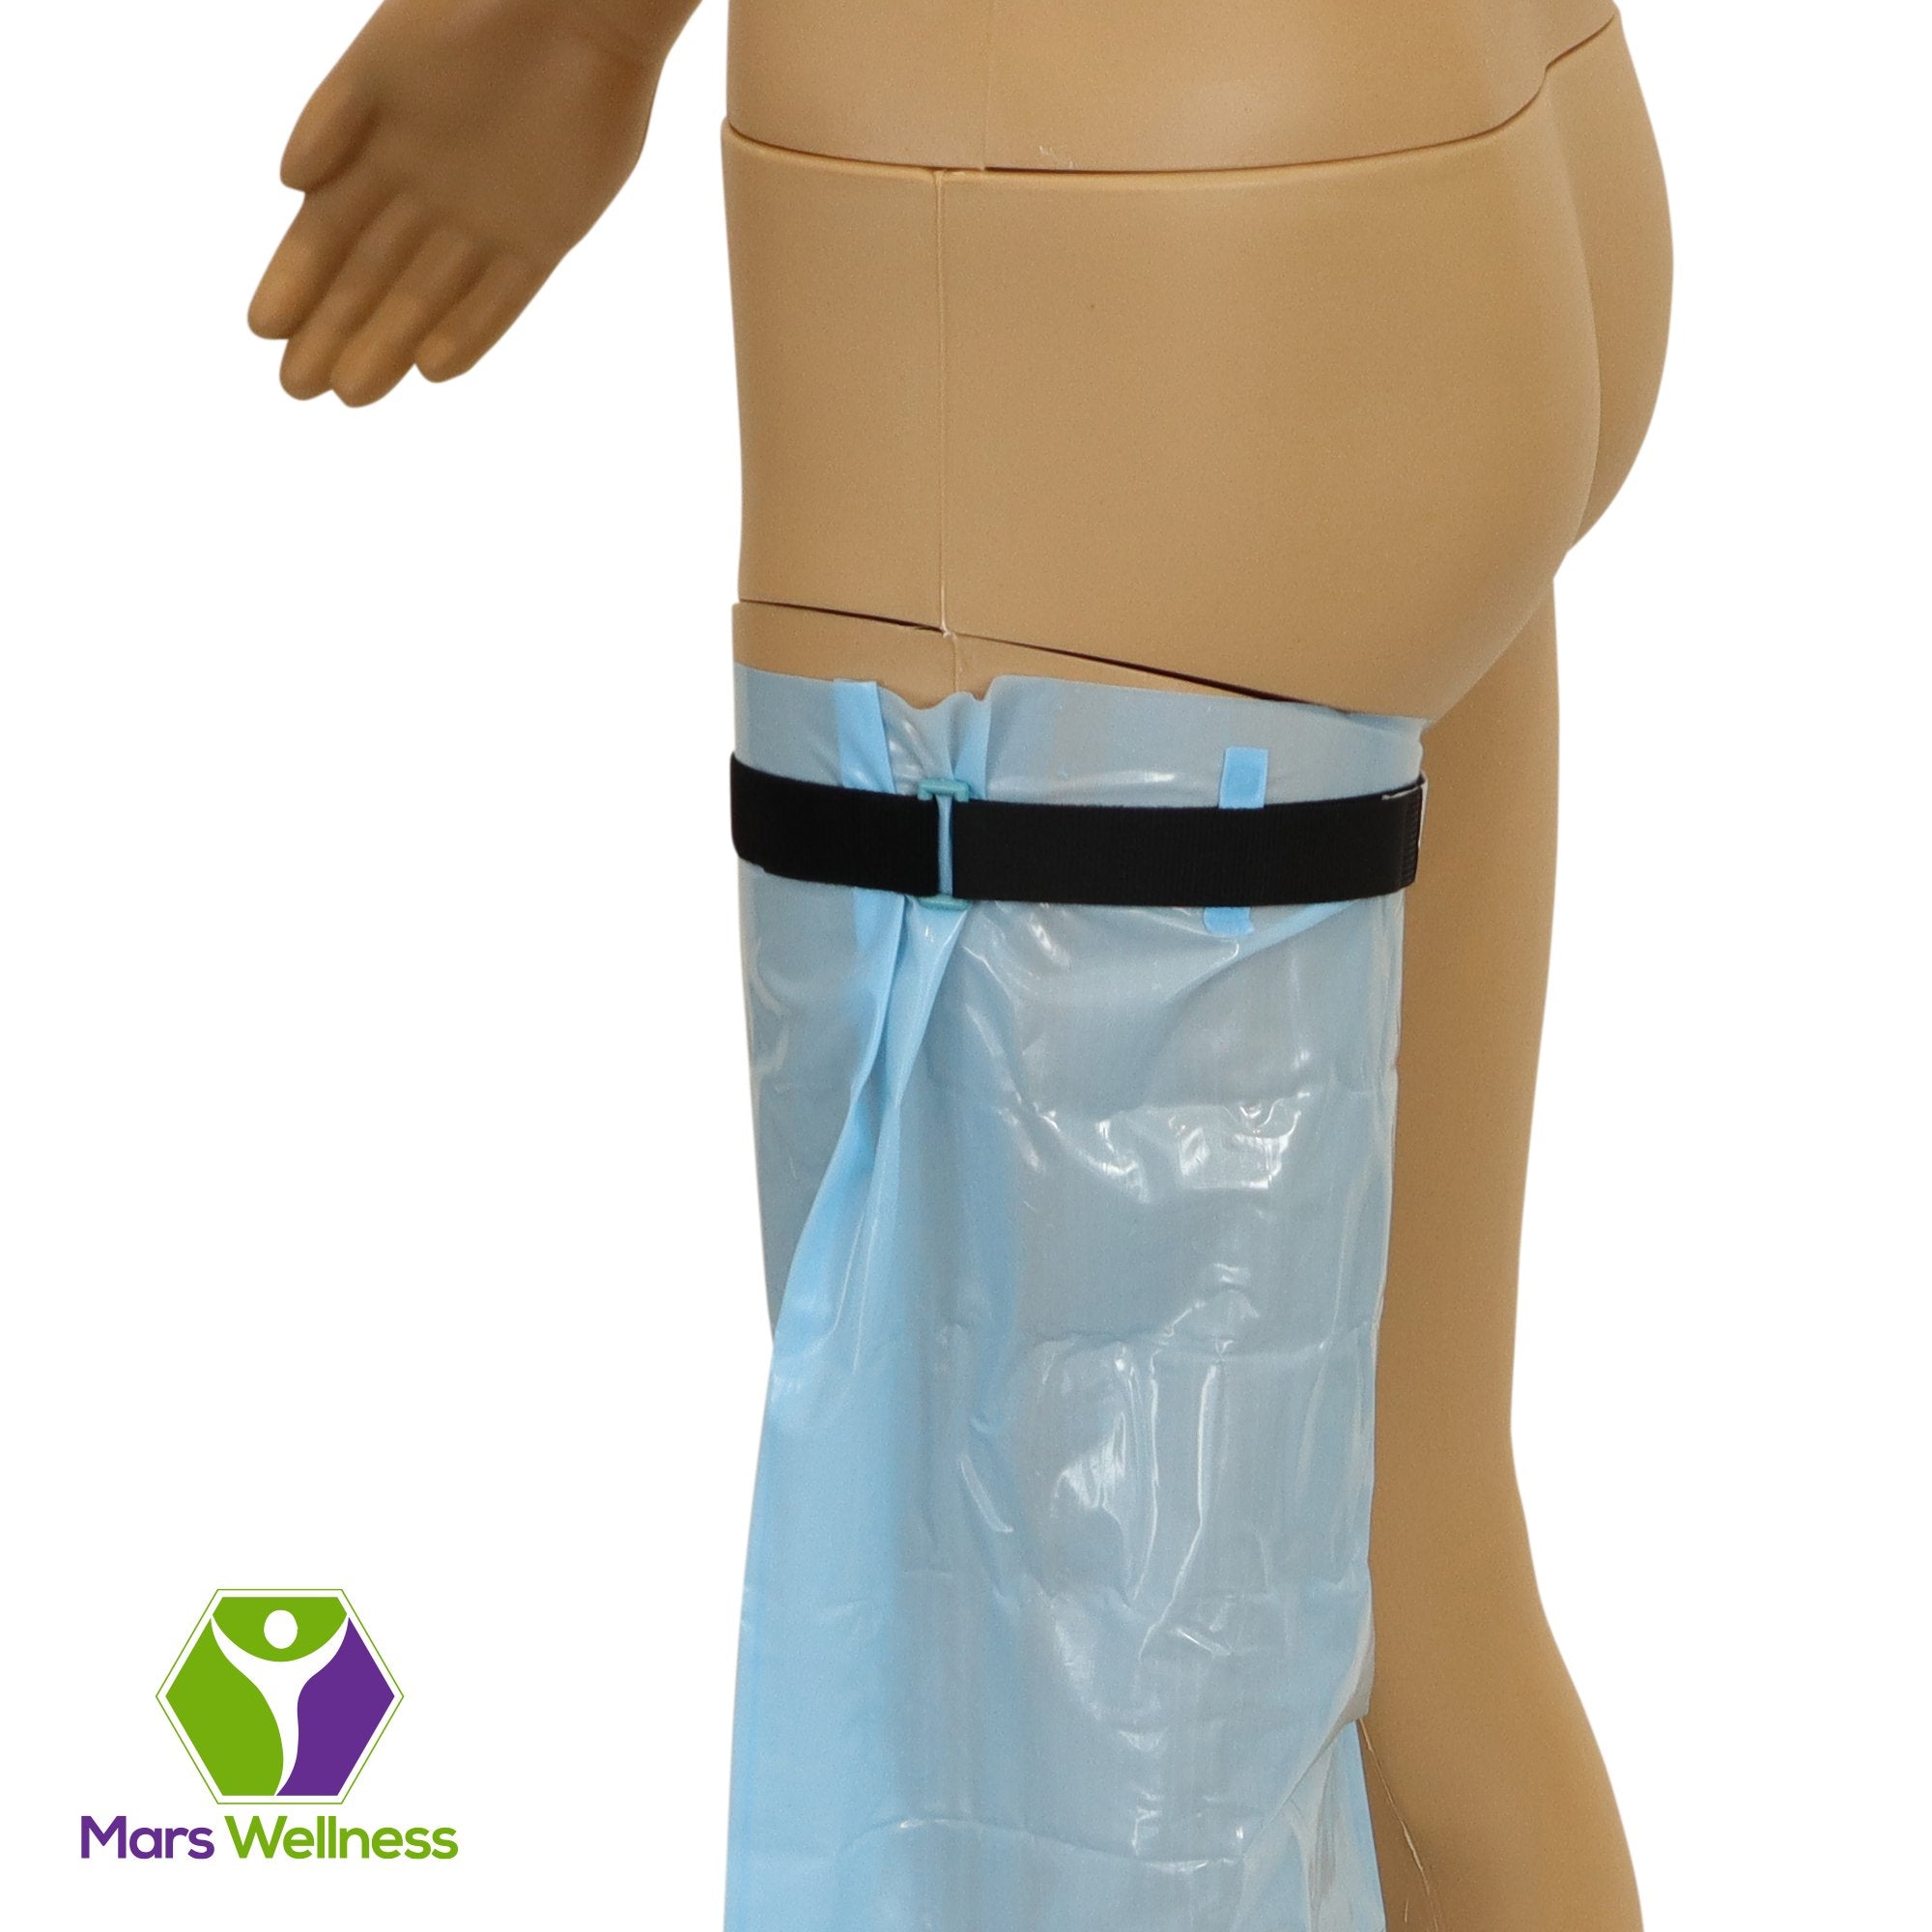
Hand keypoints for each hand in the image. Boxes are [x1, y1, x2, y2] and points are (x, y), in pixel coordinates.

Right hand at [249, 0, 687, 404]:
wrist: (576, 8)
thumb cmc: (473, 10)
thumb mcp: (388, 59)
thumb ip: (336, 115)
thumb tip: (289, 182)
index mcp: (377, 150)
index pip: (324, 232)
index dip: (294, 280)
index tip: (263, 328)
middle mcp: (425, 197)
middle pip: (369, 280)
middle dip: (331, 331)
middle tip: (296, 388)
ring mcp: (485, 222)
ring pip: (427, 300)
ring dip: (389, 346)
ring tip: (351, 395)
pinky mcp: (544, 237)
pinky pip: (503, 299)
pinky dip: (472, 333)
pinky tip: (432, 370)